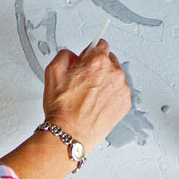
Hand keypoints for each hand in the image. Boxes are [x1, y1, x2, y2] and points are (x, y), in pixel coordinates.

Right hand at [42, 40, 130, 154]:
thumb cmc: (63, 109)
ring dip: (105, 81)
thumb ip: (64, 55)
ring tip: (89, 95)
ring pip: (115, 77)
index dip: (90, 51)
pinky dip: (110, 95)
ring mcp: (122, 89)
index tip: (87, 57)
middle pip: (109, 60)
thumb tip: (72, 55)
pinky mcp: (125, 104)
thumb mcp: (53, 72)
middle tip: (83, 80)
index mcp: (98, 62)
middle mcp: (114, 73)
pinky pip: (119, 92)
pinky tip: (96, 103)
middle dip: (97, 66)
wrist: (70, 133)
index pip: (101, 44)